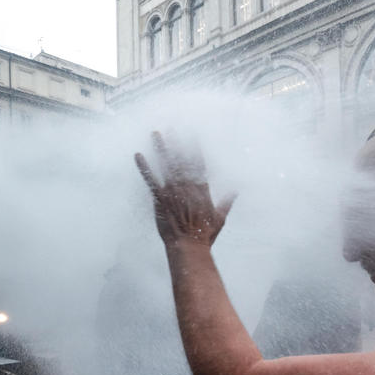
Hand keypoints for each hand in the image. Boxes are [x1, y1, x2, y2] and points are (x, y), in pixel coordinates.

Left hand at [135, 131, 234, 247]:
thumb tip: (236, 191)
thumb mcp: (220, 219)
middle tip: (172, 128)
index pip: (199, 164)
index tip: (193, 135)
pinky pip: (151, 180)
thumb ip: (226, 202)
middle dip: (177, 143)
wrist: (189, 246)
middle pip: (182, 160)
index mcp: (202, 190)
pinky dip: (144, 167)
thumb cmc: (205, 235)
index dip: (195, 149)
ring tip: (156, 133)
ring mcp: (173, 192)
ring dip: (161, 148)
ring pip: (166, 165)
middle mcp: (187, 187)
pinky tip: (138, 155)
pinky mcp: (160, 199)